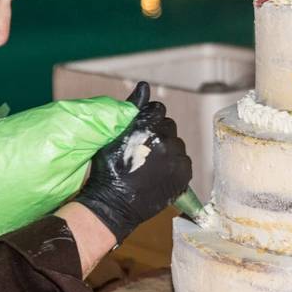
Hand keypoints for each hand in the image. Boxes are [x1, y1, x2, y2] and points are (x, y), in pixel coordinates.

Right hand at [74, 82, 191, 243]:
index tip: (142, 132)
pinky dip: (175, 166)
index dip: (149, 119)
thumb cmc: (108, 170)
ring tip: (151, 165)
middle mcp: (164, 140)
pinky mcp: (183, 174)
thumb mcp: (113, 136)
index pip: (158, 109)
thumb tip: (144, 86)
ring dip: (168, 150)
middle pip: (169, 126)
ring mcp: (176, 158)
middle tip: (145, 151)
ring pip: (177, 144)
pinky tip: (159, 174)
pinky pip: (184, 161)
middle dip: (159, 134)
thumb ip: (132, 109)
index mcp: (146, 127)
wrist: (113, 205)